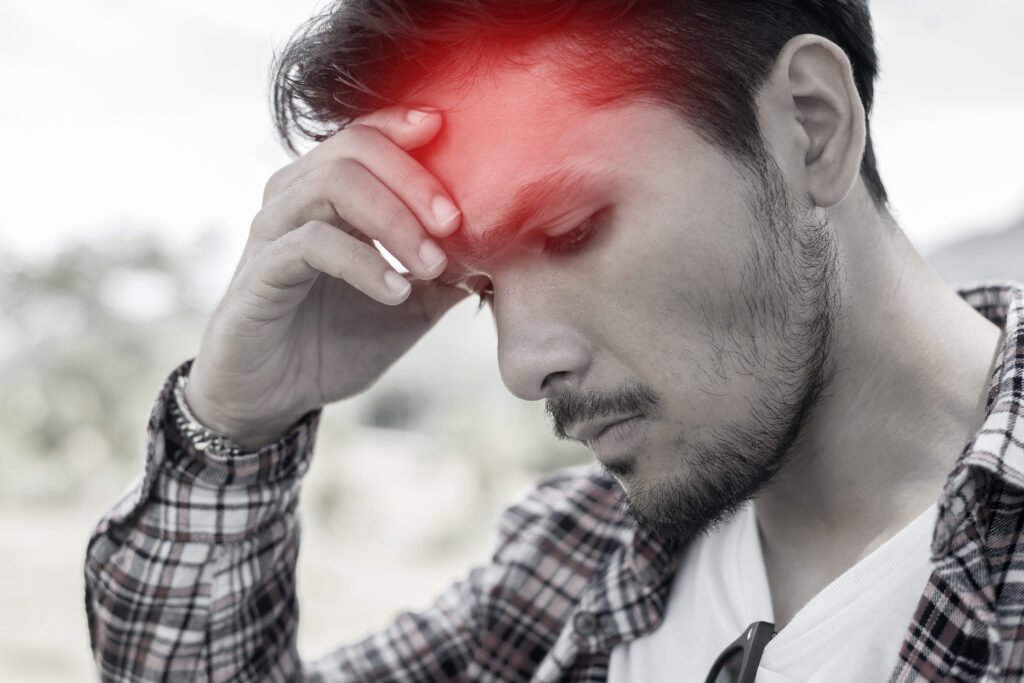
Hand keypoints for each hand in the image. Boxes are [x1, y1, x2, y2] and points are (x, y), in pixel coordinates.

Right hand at [184, 107, 469, 448]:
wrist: (274, 395)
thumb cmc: (337, 339)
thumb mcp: (410, 304)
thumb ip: (447, 272)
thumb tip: (504, 248)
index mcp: (327, 194)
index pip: (365, 135)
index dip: (403, 125)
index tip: (449, 131)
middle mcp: (294, 198)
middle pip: (354, 149)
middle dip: (414, 180)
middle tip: (455, 223)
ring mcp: (273, 231)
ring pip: (332, 185)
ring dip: (395, 220)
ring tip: (433, 264)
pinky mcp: (260, 273)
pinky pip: (313, 244)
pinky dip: (365, 263)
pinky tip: (396, 291)